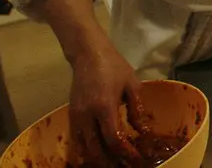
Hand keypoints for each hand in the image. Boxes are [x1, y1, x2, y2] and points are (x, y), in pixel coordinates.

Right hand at [67, 39, 145, 164]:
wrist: (88, 54)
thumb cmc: (114, 67)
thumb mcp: (132, 85)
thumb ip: (137, 110)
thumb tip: (141, 131)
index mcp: (105, 107)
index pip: (113, 140)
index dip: (126, 153)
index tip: (136, 159)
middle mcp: (87, 115)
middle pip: (95, 150)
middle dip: (111, 162)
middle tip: (125, 165)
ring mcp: (76, 116)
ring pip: (83, 148)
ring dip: (98, 159)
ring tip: (113, 162)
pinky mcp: (70, 115)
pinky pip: (77, 140)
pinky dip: (87, 150)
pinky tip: (98, 152)